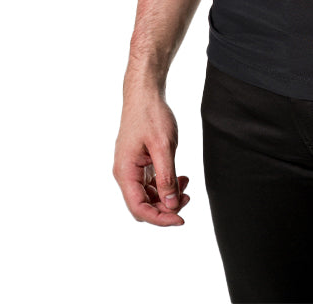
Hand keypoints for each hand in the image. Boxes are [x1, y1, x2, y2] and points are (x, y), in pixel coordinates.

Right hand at [113, 89, 191, 226]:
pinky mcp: (139, 162)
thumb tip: (171, 206)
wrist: (145, 93)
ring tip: (186, 185)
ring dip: (167, 196)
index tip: (181, 219)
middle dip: (165, 207)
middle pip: (143, 205)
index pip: (139, 209)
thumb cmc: (151, 115)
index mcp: (125, 172)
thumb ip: (166, 177)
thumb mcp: (163, 146)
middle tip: (187, 197)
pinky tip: (180, 176)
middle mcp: (125, 174)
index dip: (160, 218)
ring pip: (148, 195)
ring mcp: (131, 168)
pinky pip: (150, 183)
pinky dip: (165, 184)